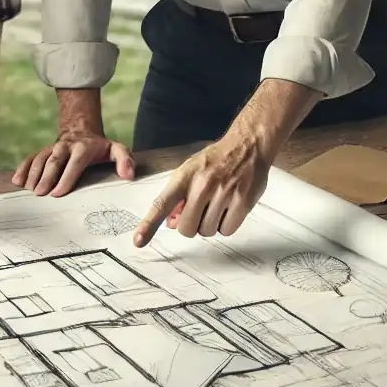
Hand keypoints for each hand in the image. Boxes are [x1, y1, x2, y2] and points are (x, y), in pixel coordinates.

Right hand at [12, 132, 134, 196]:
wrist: (81, 130)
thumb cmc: (99, 147)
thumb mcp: (116, 150)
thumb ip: (124, 160)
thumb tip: (128, 175)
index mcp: (84, 148)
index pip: (74, 163)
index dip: (66, 177)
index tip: (58, 193)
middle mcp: (65, 146)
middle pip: (54, 160)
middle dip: (46, 177)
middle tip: (40, 194)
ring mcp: (52, 148)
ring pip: (40, 158)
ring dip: (33, 174)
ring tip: (29, 190)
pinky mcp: (43, 150)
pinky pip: (31, 157)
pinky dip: (23, 168)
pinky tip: (17, 181)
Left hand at [133, 133, 270, 247]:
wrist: (248, 145)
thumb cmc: (216, 160)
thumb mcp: (191, 170)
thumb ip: (178, 195)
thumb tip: (170, 223)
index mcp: (185, 176)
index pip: (162, 203)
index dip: (149, 224)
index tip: (138, 241)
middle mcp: (202, 184)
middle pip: (187, 228)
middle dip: (191, 225)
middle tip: (199, 212)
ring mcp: (223, 193)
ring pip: (207, 231)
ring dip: (210, 224)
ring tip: (217, 204)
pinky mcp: (242, 201)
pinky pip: (226, 230)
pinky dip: (226, 225)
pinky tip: (229, 208)